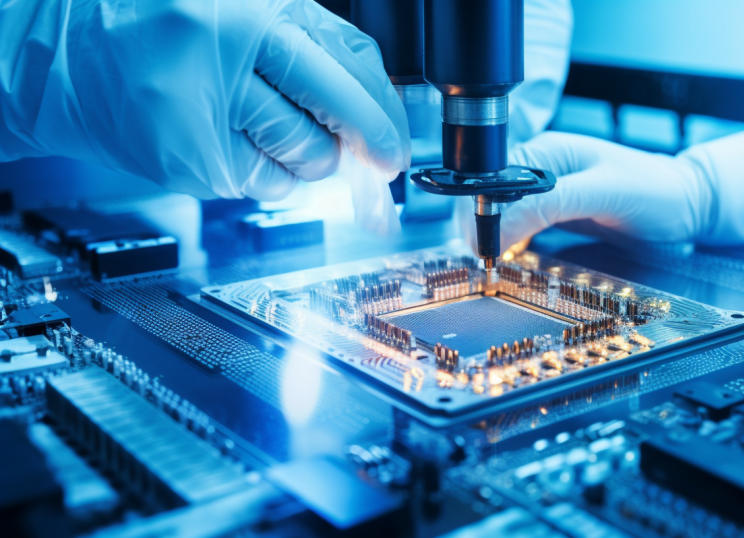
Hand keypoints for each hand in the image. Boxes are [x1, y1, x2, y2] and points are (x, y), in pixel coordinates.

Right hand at [1, 0, 409, 200]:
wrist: (52, 55)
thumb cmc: (149, 28)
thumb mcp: (235, 10)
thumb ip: (305, 49)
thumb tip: (371, 109)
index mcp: (249, 1)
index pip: (346, 57)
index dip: (382, 106)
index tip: (395, 135)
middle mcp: (227, 43)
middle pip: (334, 108)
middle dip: (372, 145)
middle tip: (382, 163)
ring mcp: (203, 100)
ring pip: (302, 154)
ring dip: (311, 161)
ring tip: (281, 139)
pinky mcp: (184, 152)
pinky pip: (260, 183)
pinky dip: (271, 179)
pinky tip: (248, 155)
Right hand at [459, 132, 714, 250]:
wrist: (692, 207)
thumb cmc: (657, 192)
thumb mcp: (601, 193)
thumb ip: (548, 205)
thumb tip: (500, 224)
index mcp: (546, 154)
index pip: (489, 180)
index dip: (477, 211)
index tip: (480, 244)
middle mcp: (542, 171)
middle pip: (488, 200)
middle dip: (480, 228)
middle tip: (486, 260)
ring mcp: (549, 194)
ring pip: (501, 217)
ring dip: (494, 239)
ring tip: (496, 263)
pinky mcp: (560, 216)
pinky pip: (522, 231)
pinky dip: (513, 245)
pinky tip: (515, 259)